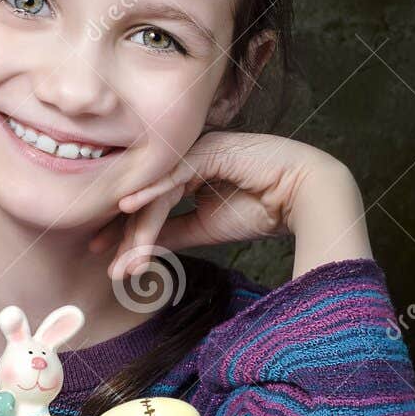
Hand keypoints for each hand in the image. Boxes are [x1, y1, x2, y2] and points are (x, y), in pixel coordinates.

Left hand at [88, 131, 351, 280]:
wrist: (307, 197)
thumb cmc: (263, 208)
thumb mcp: (206, 228)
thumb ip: (173, 232)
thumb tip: (141, 248)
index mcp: (184, 173)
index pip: (148, 203)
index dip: (125, 231)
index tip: (107, 258)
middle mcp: (185, 159)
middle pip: (147, 198)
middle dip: (126, 235)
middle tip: (110, 266)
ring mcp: (196, 151)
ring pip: (158, 191)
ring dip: (140, 228)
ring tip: (125, 259)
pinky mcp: (210, 149)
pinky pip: (175, 174)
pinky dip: (151, 192)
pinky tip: (129, 209)